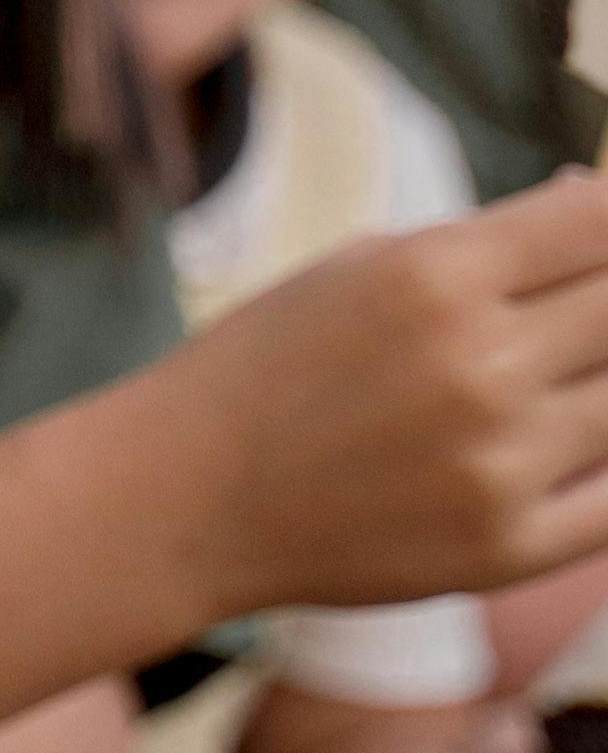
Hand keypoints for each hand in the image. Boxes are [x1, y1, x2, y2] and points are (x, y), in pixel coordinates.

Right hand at [165, 174, 607, 624]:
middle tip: (565, 319)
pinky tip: (567, 447)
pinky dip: (607, 466)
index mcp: (437, 274)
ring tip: (539, 381)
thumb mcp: (358, 266)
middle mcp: (481, 363)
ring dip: (600, 383)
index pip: (600, 221)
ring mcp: (501, 463)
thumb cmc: (269, 366)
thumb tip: (591, 204)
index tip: (598, 235)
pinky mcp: (509, 548)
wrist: (187, 498)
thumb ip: (483, 240)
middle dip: (605, 303)